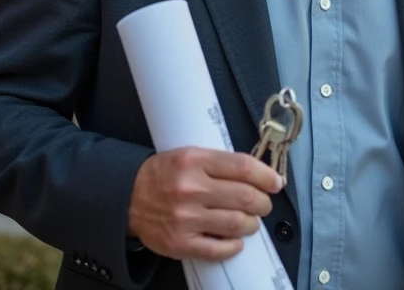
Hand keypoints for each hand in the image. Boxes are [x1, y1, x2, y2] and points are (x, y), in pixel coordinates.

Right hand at [128, 147, 283, 260]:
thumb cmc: (163, 174)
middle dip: (263, 202)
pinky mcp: (179, 242)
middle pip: (245, 197)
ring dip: (252, 224)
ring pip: (237, 223)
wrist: (127, 197)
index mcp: (194, 161)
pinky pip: (218, 249)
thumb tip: (258, 173)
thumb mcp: (189, 154)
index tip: (276, 182)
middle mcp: (190, 189)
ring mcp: (185, 218)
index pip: (243, 167)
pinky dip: (233, 246)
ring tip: (250, 220)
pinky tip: (235, 240)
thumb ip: (220, 162)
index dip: (266, 175)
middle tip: (263, 203)